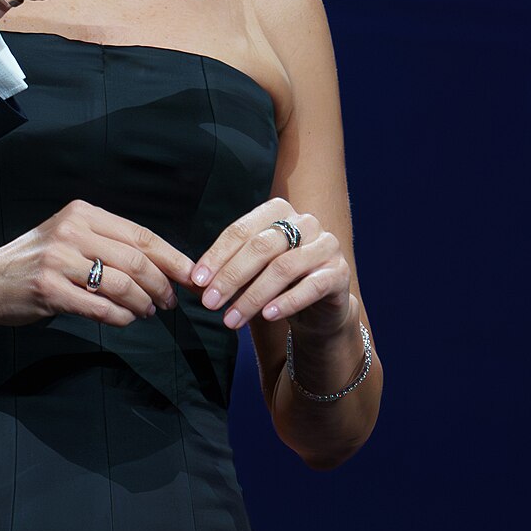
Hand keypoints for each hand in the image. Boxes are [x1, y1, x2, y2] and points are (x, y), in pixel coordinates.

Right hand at [0, 199, 193, 328]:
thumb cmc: (37, 262)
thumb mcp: (71, 238)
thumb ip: (110, 245)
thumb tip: (166, 267)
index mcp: (82, 213)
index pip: (141, 235)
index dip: (173, 259)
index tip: (192, 278)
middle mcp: (71, 231)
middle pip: (137, 261)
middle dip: (162, 286)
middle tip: (168, 303)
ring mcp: (58, 260)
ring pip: (123, 285)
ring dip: (143, 305)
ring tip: (146, 312)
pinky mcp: (49, 289)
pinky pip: (102, 308)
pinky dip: (121, 318)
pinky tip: (124, 320)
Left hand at [191, 198, 354, 334]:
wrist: (320, 306)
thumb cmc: (278, 283)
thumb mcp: (249, 273)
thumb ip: (224, 270)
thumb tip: (191, 280)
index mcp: (278, 211)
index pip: (240, 231)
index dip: (216, 256)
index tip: (197, 280)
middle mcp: (305, 222)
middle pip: (260, 247)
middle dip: (230, 277)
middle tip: (210, 302)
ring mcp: (326, 245)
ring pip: (283, 268)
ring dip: (252, 296)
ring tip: (231, 319)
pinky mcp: (340, 272)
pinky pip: (311, 286)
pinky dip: (286, 302)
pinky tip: (267, 317)